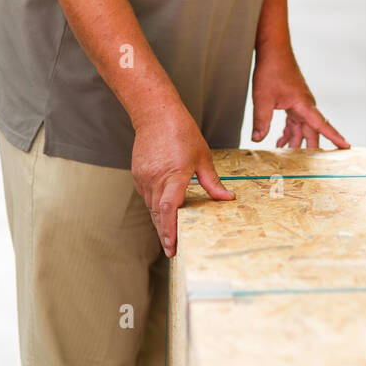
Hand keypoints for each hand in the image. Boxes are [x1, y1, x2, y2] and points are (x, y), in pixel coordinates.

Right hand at [130, 101, 234, 257]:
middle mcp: (155, 180)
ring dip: (160, 223)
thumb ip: (212, 182)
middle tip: (172, 252)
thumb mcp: (203, 157)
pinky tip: (163, 212)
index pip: (168, 210)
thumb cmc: (181, 131)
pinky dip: (155, 207)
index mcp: (173, 176)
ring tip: (169, 238)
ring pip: (151, 208)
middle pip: (157, 215)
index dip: (170, 230)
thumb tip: (227, 198)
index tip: (173, 246)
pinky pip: (147, 197)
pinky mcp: (138, 175)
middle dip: (165, 235)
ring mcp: (144, 178)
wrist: (155, 114)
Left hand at [251, 43, 350, 150]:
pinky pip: (294, 121)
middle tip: (311, 166)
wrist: (273, 50)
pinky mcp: (292, 100)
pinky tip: (280, 140)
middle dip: (310, 149)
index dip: (335, 137)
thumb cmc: (272, 70)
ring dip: (295, 141)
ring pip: (302, 128)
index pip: (323, 126)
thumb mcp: (263, 98)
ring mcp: (300, 103)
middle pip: (312, 132)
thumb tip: (258, 139)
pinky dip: (289, 131)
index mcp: (304, 105)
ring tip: (287, 155)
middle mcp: (305, 105)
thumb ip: (261, 121)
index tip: (347, 147)